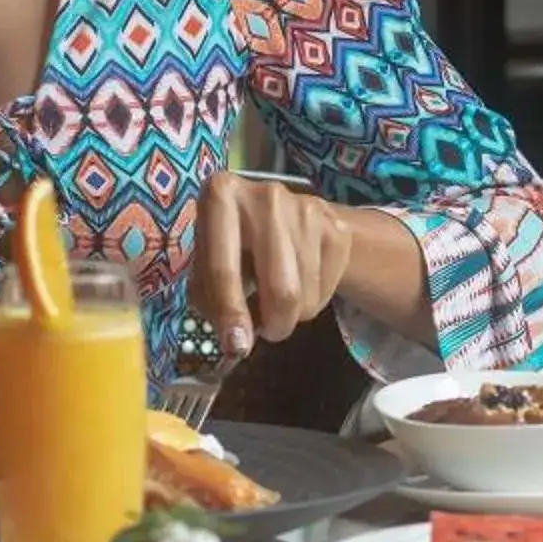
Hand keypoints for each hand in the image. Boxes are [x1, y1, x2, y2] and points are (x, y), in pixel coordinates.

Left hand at [191, 171, 354, 356]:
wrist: (288, 216)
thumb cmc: (233, 246)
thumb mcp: (206, 265)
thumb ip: (212, 301)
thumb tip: (238, 342)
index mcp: (221, 195)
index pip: (224, 267)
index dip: (230, 313)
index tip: (236, 346)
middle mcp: (266, 195)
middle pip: (281, 290)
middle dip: (275, 325)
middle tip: (267, 332)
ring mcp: (306, 209)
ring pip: (306, 296)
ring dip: (291, 315)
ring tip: (276, 300)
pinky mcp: (336, 227)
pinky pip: (327, 290)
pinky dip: (311, 301)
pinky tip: (298, 281)